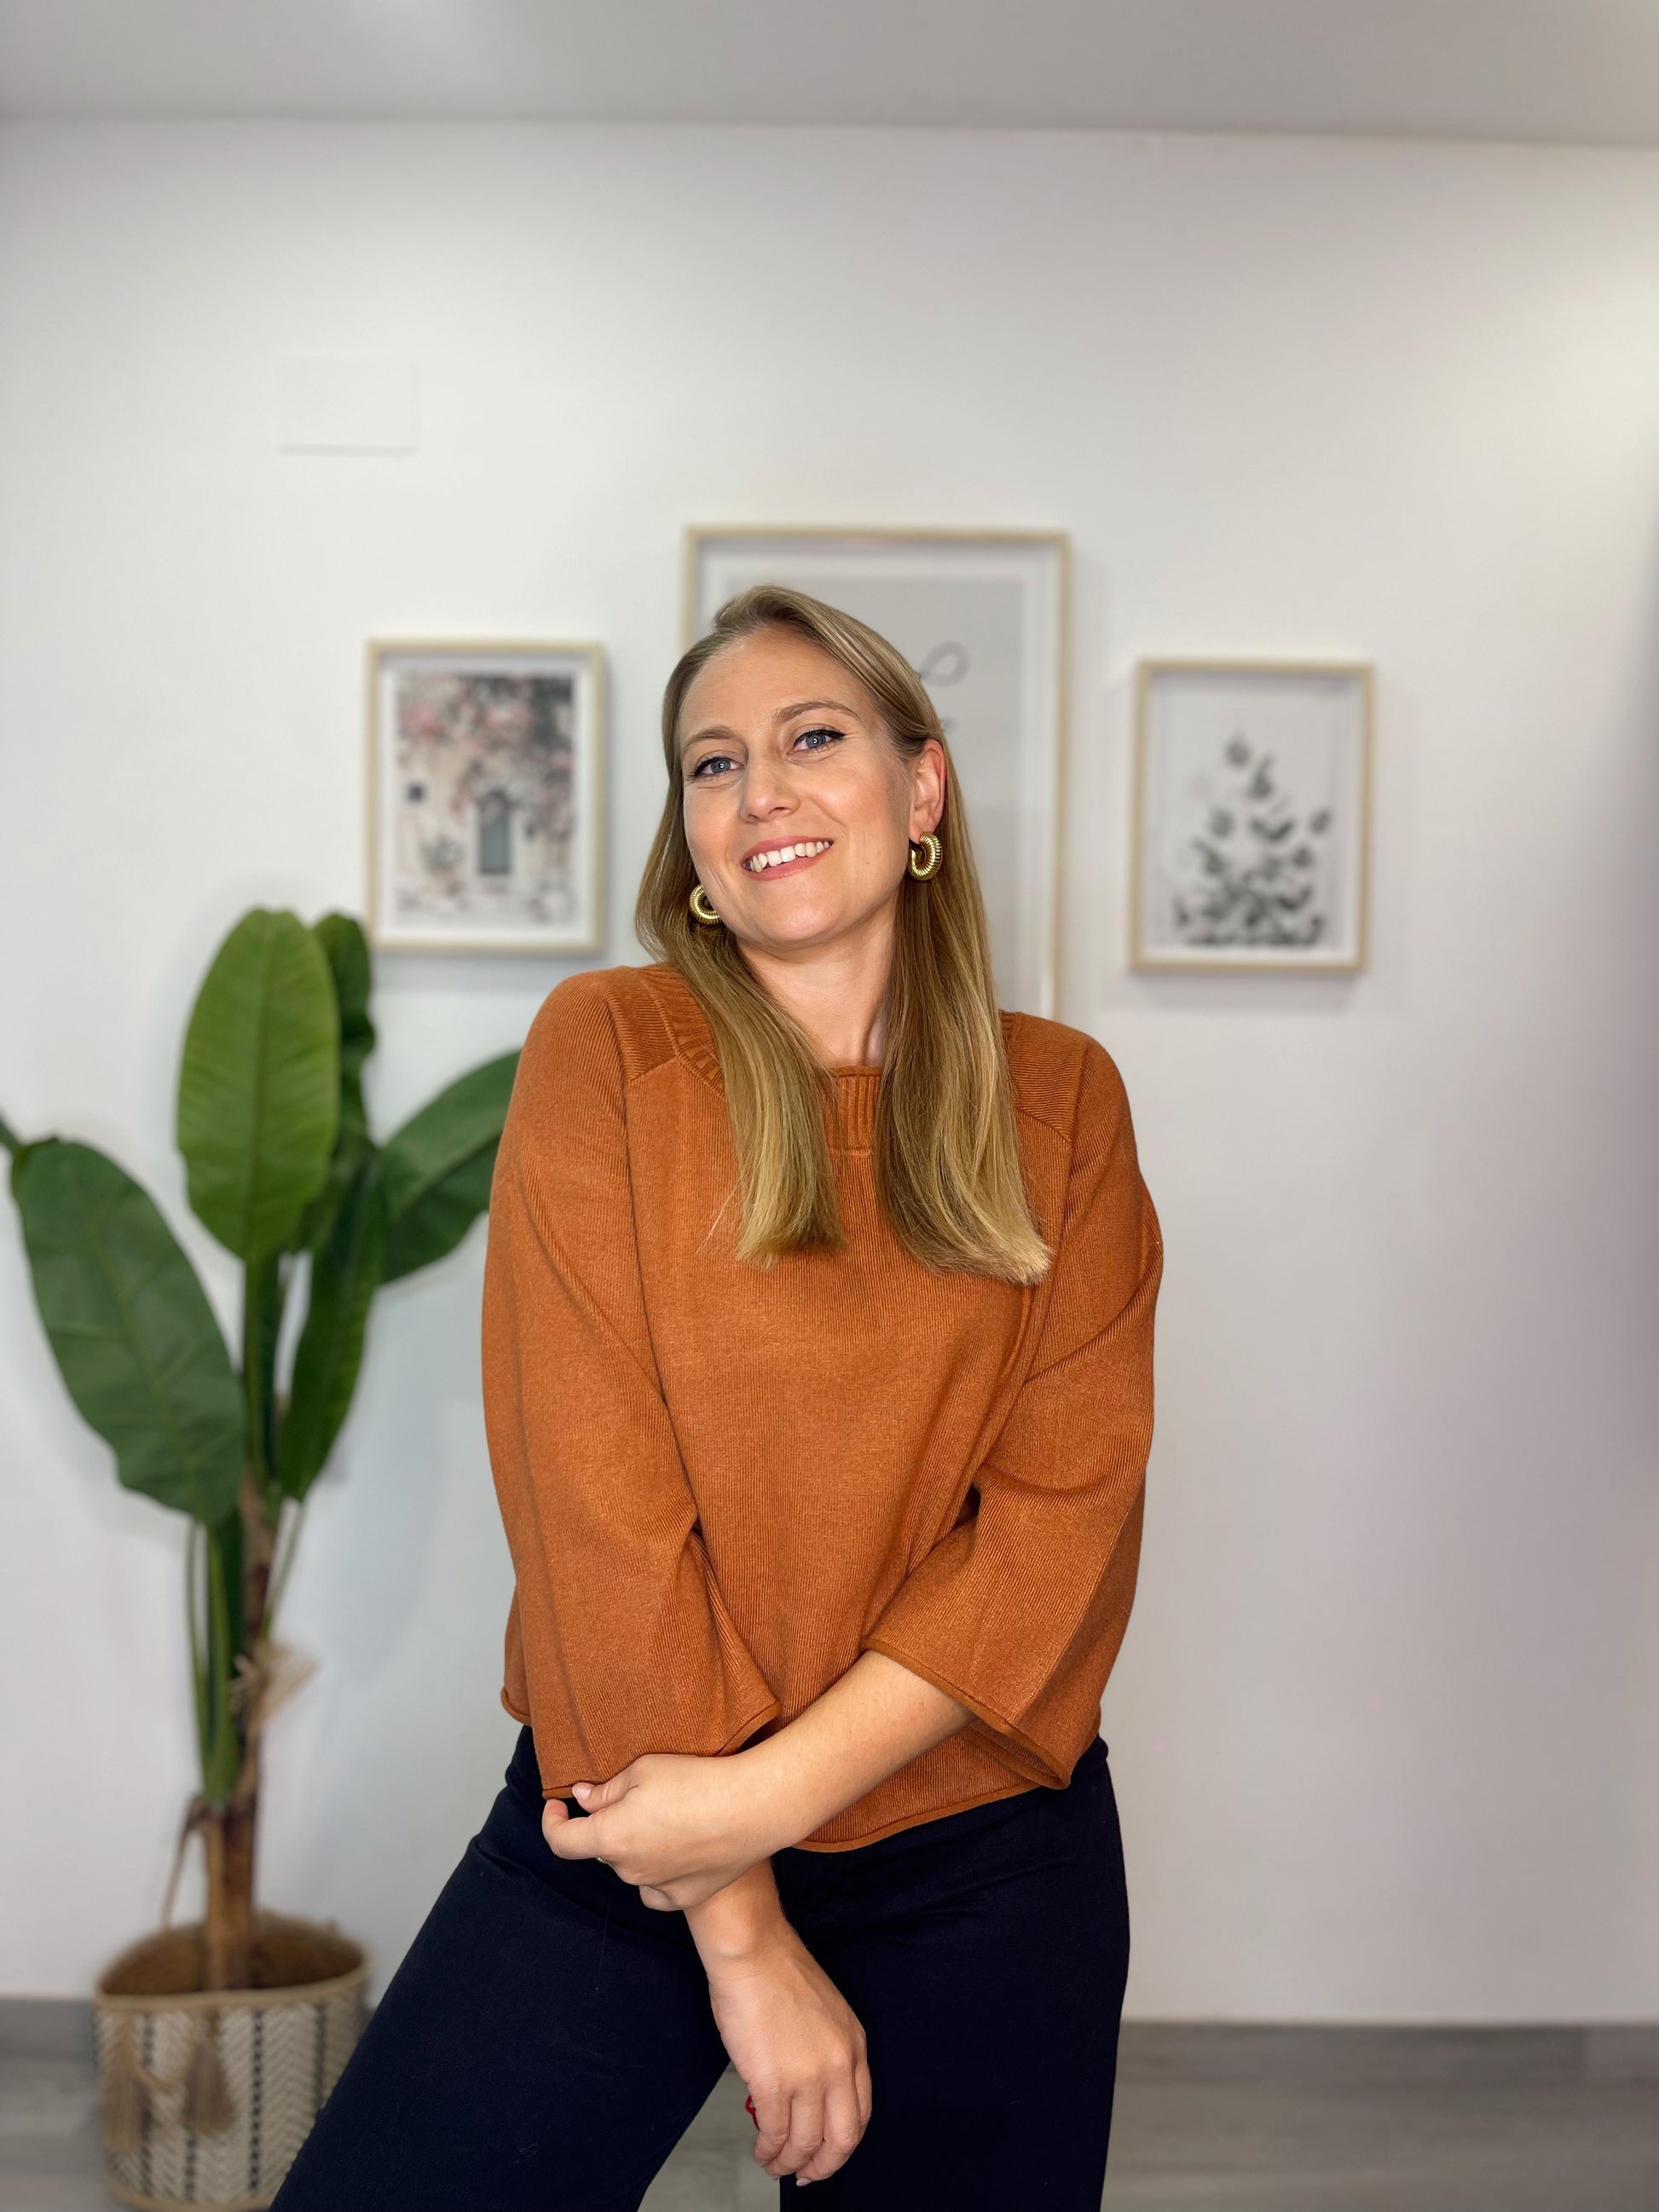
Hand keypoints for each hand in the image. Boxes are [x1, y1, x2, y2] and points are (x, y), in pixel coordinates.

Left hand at [541, 1749, 779, 1910]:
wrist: (752, 1809)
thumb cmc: (696, 1782)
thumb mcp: (644, 1769)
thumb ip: (606, 1790)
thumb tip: (582, 1800)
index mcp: (610, 1838)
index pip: (561, 1841)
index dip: (553, 1822)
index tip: (557, 1805)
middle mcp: (628, 1870)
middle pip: (603, 1849)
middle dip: (607, 1824)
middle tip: (634, 1795)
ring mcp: (657, 1888)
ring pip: (631, 1866)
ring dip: (635, 1845)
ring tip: (667, 1815)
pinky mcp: (685, 1897)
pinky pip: (656, 1889)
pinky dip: (657, 1871)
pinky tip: (676, 1848)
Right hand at [698, 1903, 871, 2187]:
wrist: (753, 1951)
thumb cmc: (778, 1972)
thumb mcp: (825, 2013)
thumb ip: (826, 2052)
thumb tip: (809, 2093)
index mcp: (854, 2046)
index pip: (861, 2114)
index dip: (842, 2146)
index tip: (826, 2158)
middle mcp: (839, 2066)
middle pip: (841, 2139)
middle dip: (822, 2167)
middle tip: (804, 2176)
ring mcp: (808, 2077)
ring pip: (805, 2143)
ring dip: (787, 2162)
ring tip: (772, 2164)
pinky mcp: (774, 2083)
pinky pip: (775, 2133)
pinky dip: (768, 2149)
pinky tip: (761, 2149)